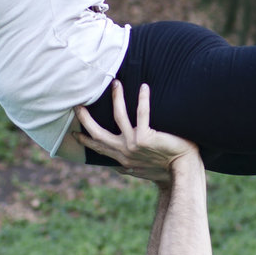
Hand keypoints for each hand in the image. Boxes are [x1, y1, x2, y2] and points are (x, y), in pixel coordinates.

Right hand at [73, 83, 197, 183]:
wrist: (182, 170)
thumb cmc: (165, 169)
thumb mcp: (141, 170)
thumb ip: (128, 167)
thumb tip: (118, 168)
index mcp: (122, 159)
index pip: (99, 148)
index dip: (85, 141)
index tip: (73, 132)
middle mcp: (125, 151)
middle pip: (98, 133)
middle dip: (86, 119)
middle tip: (78, 104)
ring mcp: (134, 144)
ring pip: (119, 116)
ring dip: (116, 98)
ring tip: (115, 83)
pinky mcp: (146, 138)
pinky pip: (142, 113)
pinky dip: (143, 99)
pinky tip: (144, 87)